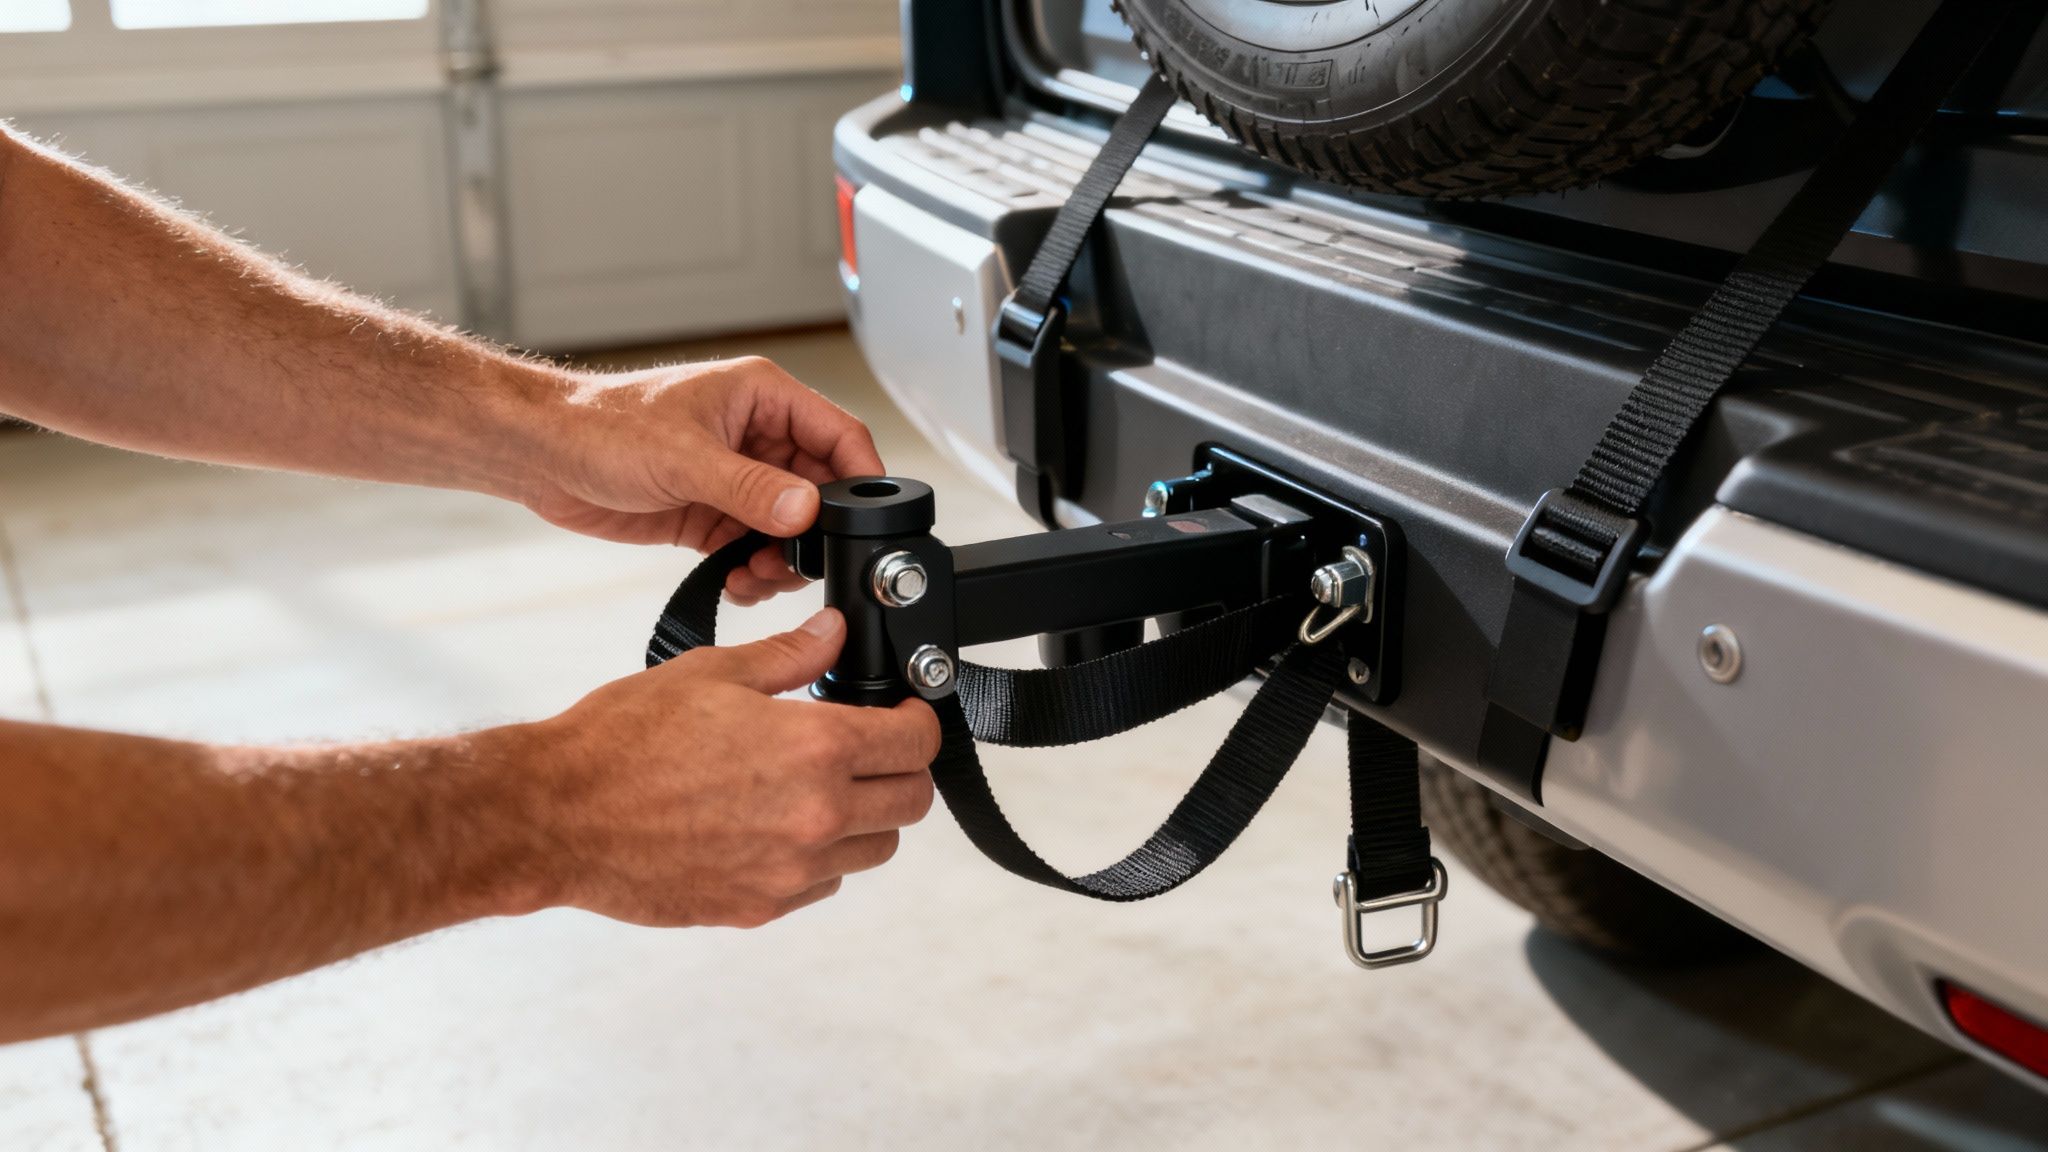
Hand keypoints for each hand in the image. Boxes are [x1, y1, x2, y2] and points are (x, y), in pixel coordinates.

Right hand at [508, 609, 939, 928]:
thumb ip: (789, 656)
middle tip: (867, 750)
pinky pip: (823, 884)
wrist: (558, 816)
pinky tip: (775, 826)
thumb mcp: (712, 674)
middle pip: (911, 802)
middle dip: (899, 770)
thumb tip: (834, 635)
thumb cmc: (622, 742)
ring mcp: (790, 871)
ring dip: (863, 817)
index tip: (902, 714)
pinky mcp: (760, 907)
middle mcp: (815, 816)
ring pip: (873, 849)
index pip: (916, 742)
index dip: (916, 721)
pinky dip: (817, 857)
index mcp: (814, 749)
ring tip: (815, 788)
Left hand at [521, 357, 884, 603]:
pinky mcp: (712, 514)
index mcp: (762, 398)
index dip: (861, 478)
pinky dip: (753, 571)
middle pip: (821, 490)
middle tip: (793, 562)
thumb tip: (806, 510)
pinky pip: (753, 548)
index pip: (839, 435)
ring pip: (790, 527)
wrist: (542, 455)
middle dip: (815, 534)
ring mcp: (736, 477)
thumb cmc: (600, 425)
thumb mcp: (684, 458)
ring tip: (756, 575)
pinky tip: (736, 582)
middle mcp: (756, 436)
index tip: (867, 522)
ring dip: (782, 559)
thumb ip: (750, 488)